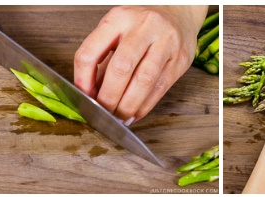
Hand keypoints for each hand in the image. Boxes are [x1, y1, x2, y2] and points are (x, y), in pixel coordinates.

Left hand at [74, 6, 207, 124]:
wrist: (178, 11)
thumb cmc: (141, 24)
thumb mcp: (117, 29)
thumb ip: (103, 58)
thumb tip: (91, 93)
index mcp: (118, 18)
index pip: (91, 52)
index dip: (83, 80)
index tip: (83, 97)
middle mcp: (144, 27)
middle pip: (121, 68)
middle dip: (109, 98)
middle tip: (103, 113)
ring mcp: (166, 42)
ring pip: (144, 80)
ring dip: (129, 105)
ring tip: (119, 118)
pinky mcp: (181, 59)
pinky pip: (161, 87)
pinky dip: (145, 105)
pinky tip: (136, 113)